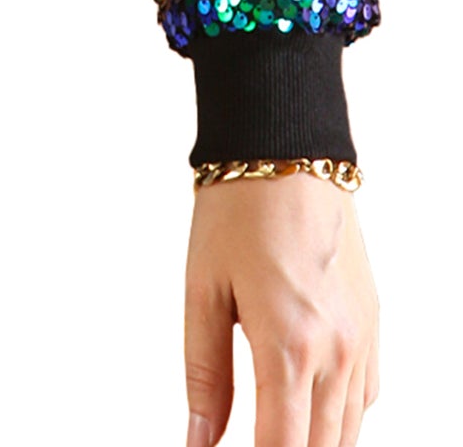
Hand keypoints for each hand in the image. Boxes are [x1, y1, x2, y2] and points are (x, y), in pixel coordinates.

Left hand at [183, 174, 379, 445]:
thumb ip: (205, 376)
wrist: (286, 150)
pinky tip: (307, 407)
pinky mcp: (372, 325)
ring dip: (313, 443)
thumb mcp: (203, 292)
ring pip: (348, 432)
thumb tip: (197, 442)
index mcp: (289, 345)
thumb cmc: (237, 212)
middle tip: (245, 443)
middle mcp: (337, 351)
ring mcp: (362, 340)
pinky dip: (339, 418)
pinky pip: (364, 398)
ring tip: (273, 431)